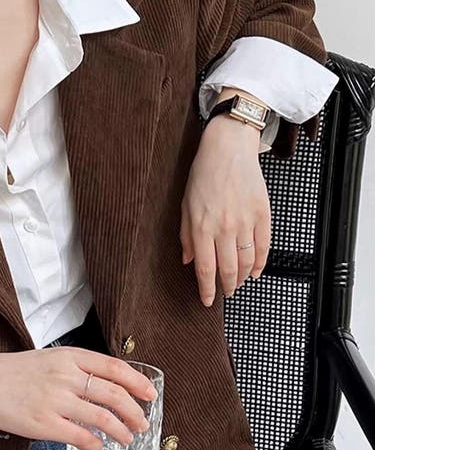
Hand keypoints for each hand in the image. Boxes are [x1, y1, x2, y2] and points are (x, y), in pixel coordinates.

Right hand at [0, 348, 158, 449]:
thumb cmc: (10, 372)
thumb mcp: (46, 359)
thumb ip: (74, 369)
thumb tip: (104, 387)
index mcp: (68, 356)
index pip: (113, 368)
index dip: (137, 382)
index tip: (150, 394)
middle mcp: (65, 376)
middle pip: (113, 394)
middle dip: (134, 411)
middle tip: (142, 423)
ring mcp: (54, 400)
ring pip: (102, 417)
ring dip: (120, 430)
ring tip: (126, 438)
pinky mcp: (43, 424)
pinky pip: (80, 436)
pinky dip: (95, 443)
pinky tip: (98, 447)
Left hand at [180, 102, 271, 305]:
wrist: (228, 149)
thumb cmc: (204, 174)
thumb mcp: (185, 206)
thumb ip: (186, 236)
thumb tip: (187, 260)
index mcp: (201, 228)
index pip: (205, 269)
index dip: (207, 289)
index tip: (207, 300)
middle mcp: (224, 228)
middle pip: (228, 270)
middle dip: (226, 287)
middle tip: (225, 293)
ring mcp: (245, 222)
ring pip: (247, 262)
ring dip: (243, 278)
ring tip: (238, 283)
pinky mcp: (263, 214)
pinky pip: (264, 247)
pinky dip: (260, 263)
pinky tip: (256, 271)